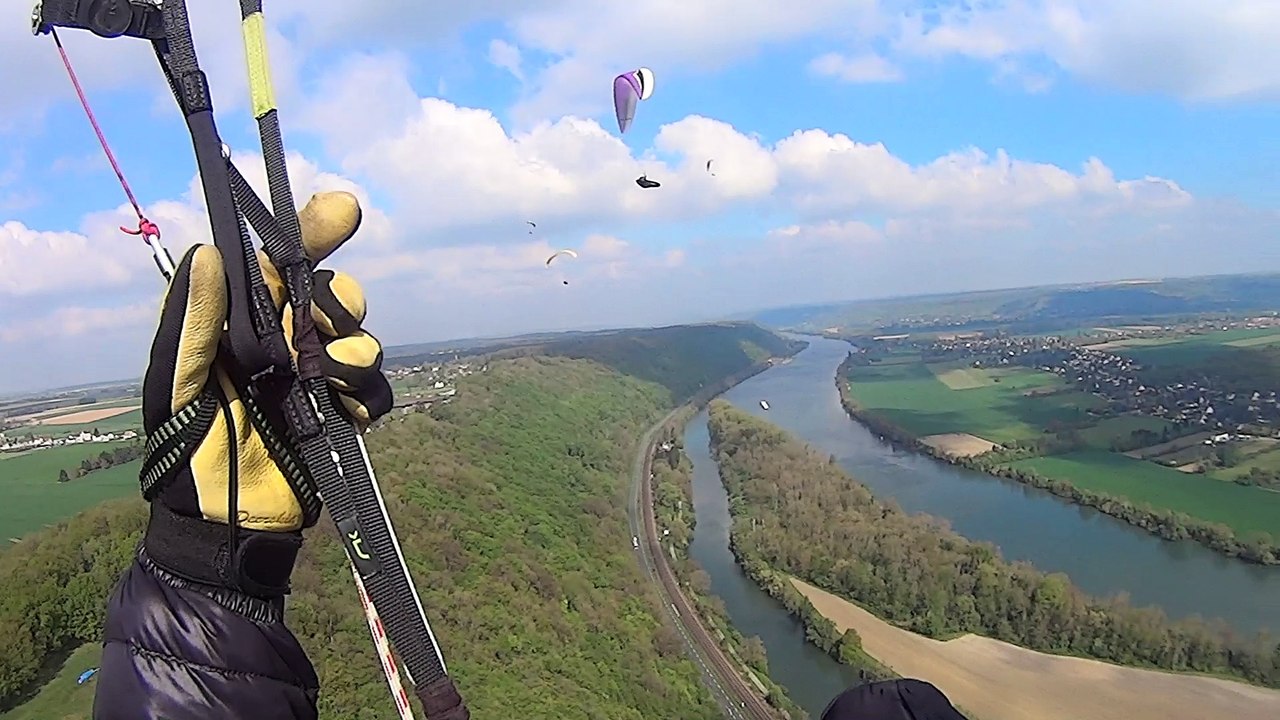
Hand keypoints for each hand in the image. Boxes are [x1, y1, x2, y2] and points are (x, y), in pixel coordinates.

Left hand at [137, 191, 392, 593]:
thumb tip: (208, 253)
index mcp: (243, 326)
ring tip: (325, 388)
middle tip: (312, 335)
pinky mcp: (343, 415)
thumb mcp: (178, 389)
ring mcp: (318, 379)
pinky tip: (347, 417)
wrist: (225, 528)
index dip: (313, 229)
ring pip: (363, 339)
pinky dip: (369, 399)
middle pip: (334, 294)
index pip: (280, 262)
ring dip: (352, 357)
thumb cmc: (186, 457)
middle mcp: (284, 344)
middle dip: (336, 305)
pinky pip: (378, 390)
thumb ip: (193, 325)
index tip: (344, 209)